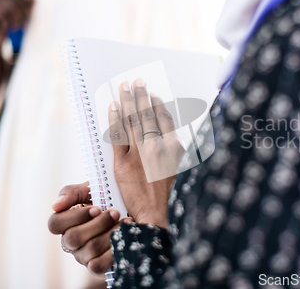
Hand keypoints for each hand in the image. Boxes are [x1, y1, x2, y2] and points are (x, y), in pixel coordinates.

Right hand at [0, 0, 32, 54]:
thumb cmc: (7, 26)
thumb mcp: (18, 14)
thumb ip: (25, 5)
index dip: (25, 4)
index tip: (28, 14)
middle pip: (13, 0)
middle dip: (22, 12)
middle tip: (23, 22)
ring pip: (9, 7)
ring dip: (17, 19)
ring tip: (17, 26)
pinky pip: (3, 15)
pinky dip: (11, 22)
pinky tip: (11, 28)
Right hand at [48, 182, 125, 274]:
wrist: (140, 210)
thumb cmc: (113, 199)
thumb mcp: (93, 189)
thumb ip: (73, 192)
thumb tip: (56, 205)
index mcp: (68, 223)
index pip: (54, 224)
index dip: (75, 216)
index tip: (96, 208)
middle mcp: (72, 242)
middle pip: (72, 238)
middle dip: (98, 223)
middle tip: (116, 212)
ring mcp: (85, 256)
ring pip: (89, 249)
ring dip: (110, 233)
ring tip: (125, 222)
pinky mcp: (100, 267)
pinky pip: (98, 266)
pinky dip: (113, 250)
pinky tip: (125, 236)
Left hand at [108, 79, 184, 228]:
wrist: (161, 218)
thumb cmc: (176, 198)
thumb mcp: (186, 170)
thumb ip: (180, 152)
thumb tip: (174, 139)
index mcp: (174, 147)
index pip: (164, 118)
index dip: (157, 104)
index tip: (153, 94)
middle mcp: (157, 146)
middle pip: (147, 115)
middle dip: (141, 96)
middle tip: (136, 82)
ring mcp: (139, 154)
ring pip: (132, 121)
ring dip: (128, 101)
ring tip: (125, 87)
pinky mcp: (123, 164)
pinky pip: (117, 136)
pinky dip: (115, 119)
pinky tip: (113, 106)